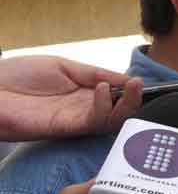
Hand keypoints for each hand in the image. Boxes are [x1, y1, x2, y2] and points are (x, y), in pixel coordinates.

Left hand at [0, 55, 142, 140]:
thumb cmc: (18, 75)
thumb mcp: (64, 66)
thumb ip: (94, 73)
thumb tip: (125, 77)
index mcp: (86, 94)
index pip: (118, 96)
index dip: (133, 91)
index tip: (143, 81)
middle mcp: (84, 109)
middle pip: (120, 113)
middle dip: (136, 100)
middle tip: (141, 86)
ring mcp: (76, 120)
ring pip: (112, 121)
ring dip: (127, 105)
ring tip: (132, 86)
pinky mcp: (65, 128)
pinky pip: (93, 122)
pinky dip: (104, 107)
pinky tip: (103, 90)